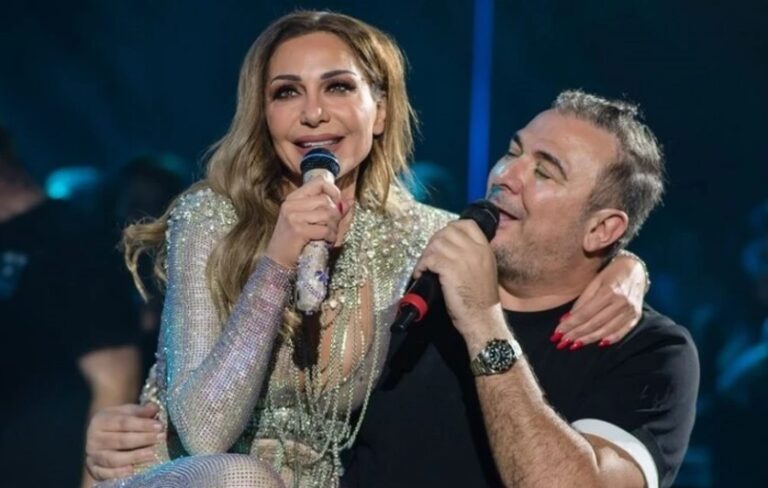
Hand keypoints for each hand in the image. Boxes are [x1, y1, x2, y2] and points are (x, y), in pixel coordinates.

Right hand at [85, 403, 163, 480]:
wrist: (99, 436)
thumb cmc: (117, 422)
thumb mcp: (127, 412)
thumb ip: (141, 411)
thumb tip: (154, 408)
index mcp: (101, 421)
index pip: (123, 422)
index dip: (143, 424)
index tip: (160, 426)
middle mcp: (94, 439)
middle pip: (120, 440)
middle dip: (143, 439)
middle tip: (161, 438)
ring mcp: (92, 455)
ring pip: (113, 459)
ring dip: (134, 457)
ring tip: (152, 454)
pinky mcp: (93, 469)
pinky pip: (105, 474)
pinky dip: (118, 473)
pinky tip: (133, 469)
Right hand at [265, 178, 349, 267]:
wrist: (277, 260)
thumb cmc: (294, 241)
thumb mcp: (309, 220)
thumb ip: (328, 209)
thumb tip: (349, 201)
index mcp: (293, 198)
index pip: (319, 182)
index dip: (333, 191)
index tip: (336, 203)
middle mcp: (291, 204)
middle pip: (326, 200)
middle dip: (335, 215)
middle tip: (332, 226)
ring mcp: (293, 217)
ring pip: (327, 214)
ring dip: (333, 227)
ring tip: (328, 235)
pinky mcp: (298, 230)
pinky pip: (324, 229)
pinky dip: (330, 237)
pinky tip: (326, 241)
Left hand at [413, 220, 506, 351]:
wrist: (483, 318)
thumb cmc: (481, 300)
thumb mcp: (484, 271)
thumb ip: (473, 256)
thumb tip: (452, 249)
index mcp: (485, 249)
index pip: (467, 225)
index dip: (451, 229)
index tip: (442, 240)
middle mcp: (475, 250)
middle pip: (447, 232)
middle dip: (434, 242)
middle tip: (429, 256)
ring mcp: (463, 258)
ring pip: (436, 244)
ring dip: (426, 254)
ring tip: (424, 267)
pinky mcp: (450, 269)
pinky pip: (429, 259)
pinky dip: (421, 266)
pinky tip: (420, 274)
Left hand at [551, 253, 645, 349]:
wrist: (635, 269)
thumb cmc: (610, 274)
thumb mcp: (594, 282)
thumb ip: (582, 300)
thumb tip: (567, 319)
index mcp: (608, 292)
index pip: (585, 313)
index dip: (570, 324)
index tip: (557, 332)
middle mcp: (620, 303)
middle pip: (594, 324)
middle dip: (576, 334)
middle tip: (562, 342)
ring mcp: (630, 311)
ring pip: (606, 330)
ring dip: (589, 339)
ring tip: (574, 345)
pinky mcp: (635, 317)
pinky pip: (622, 332)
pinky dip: (610, 339)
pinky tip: (598, 344)